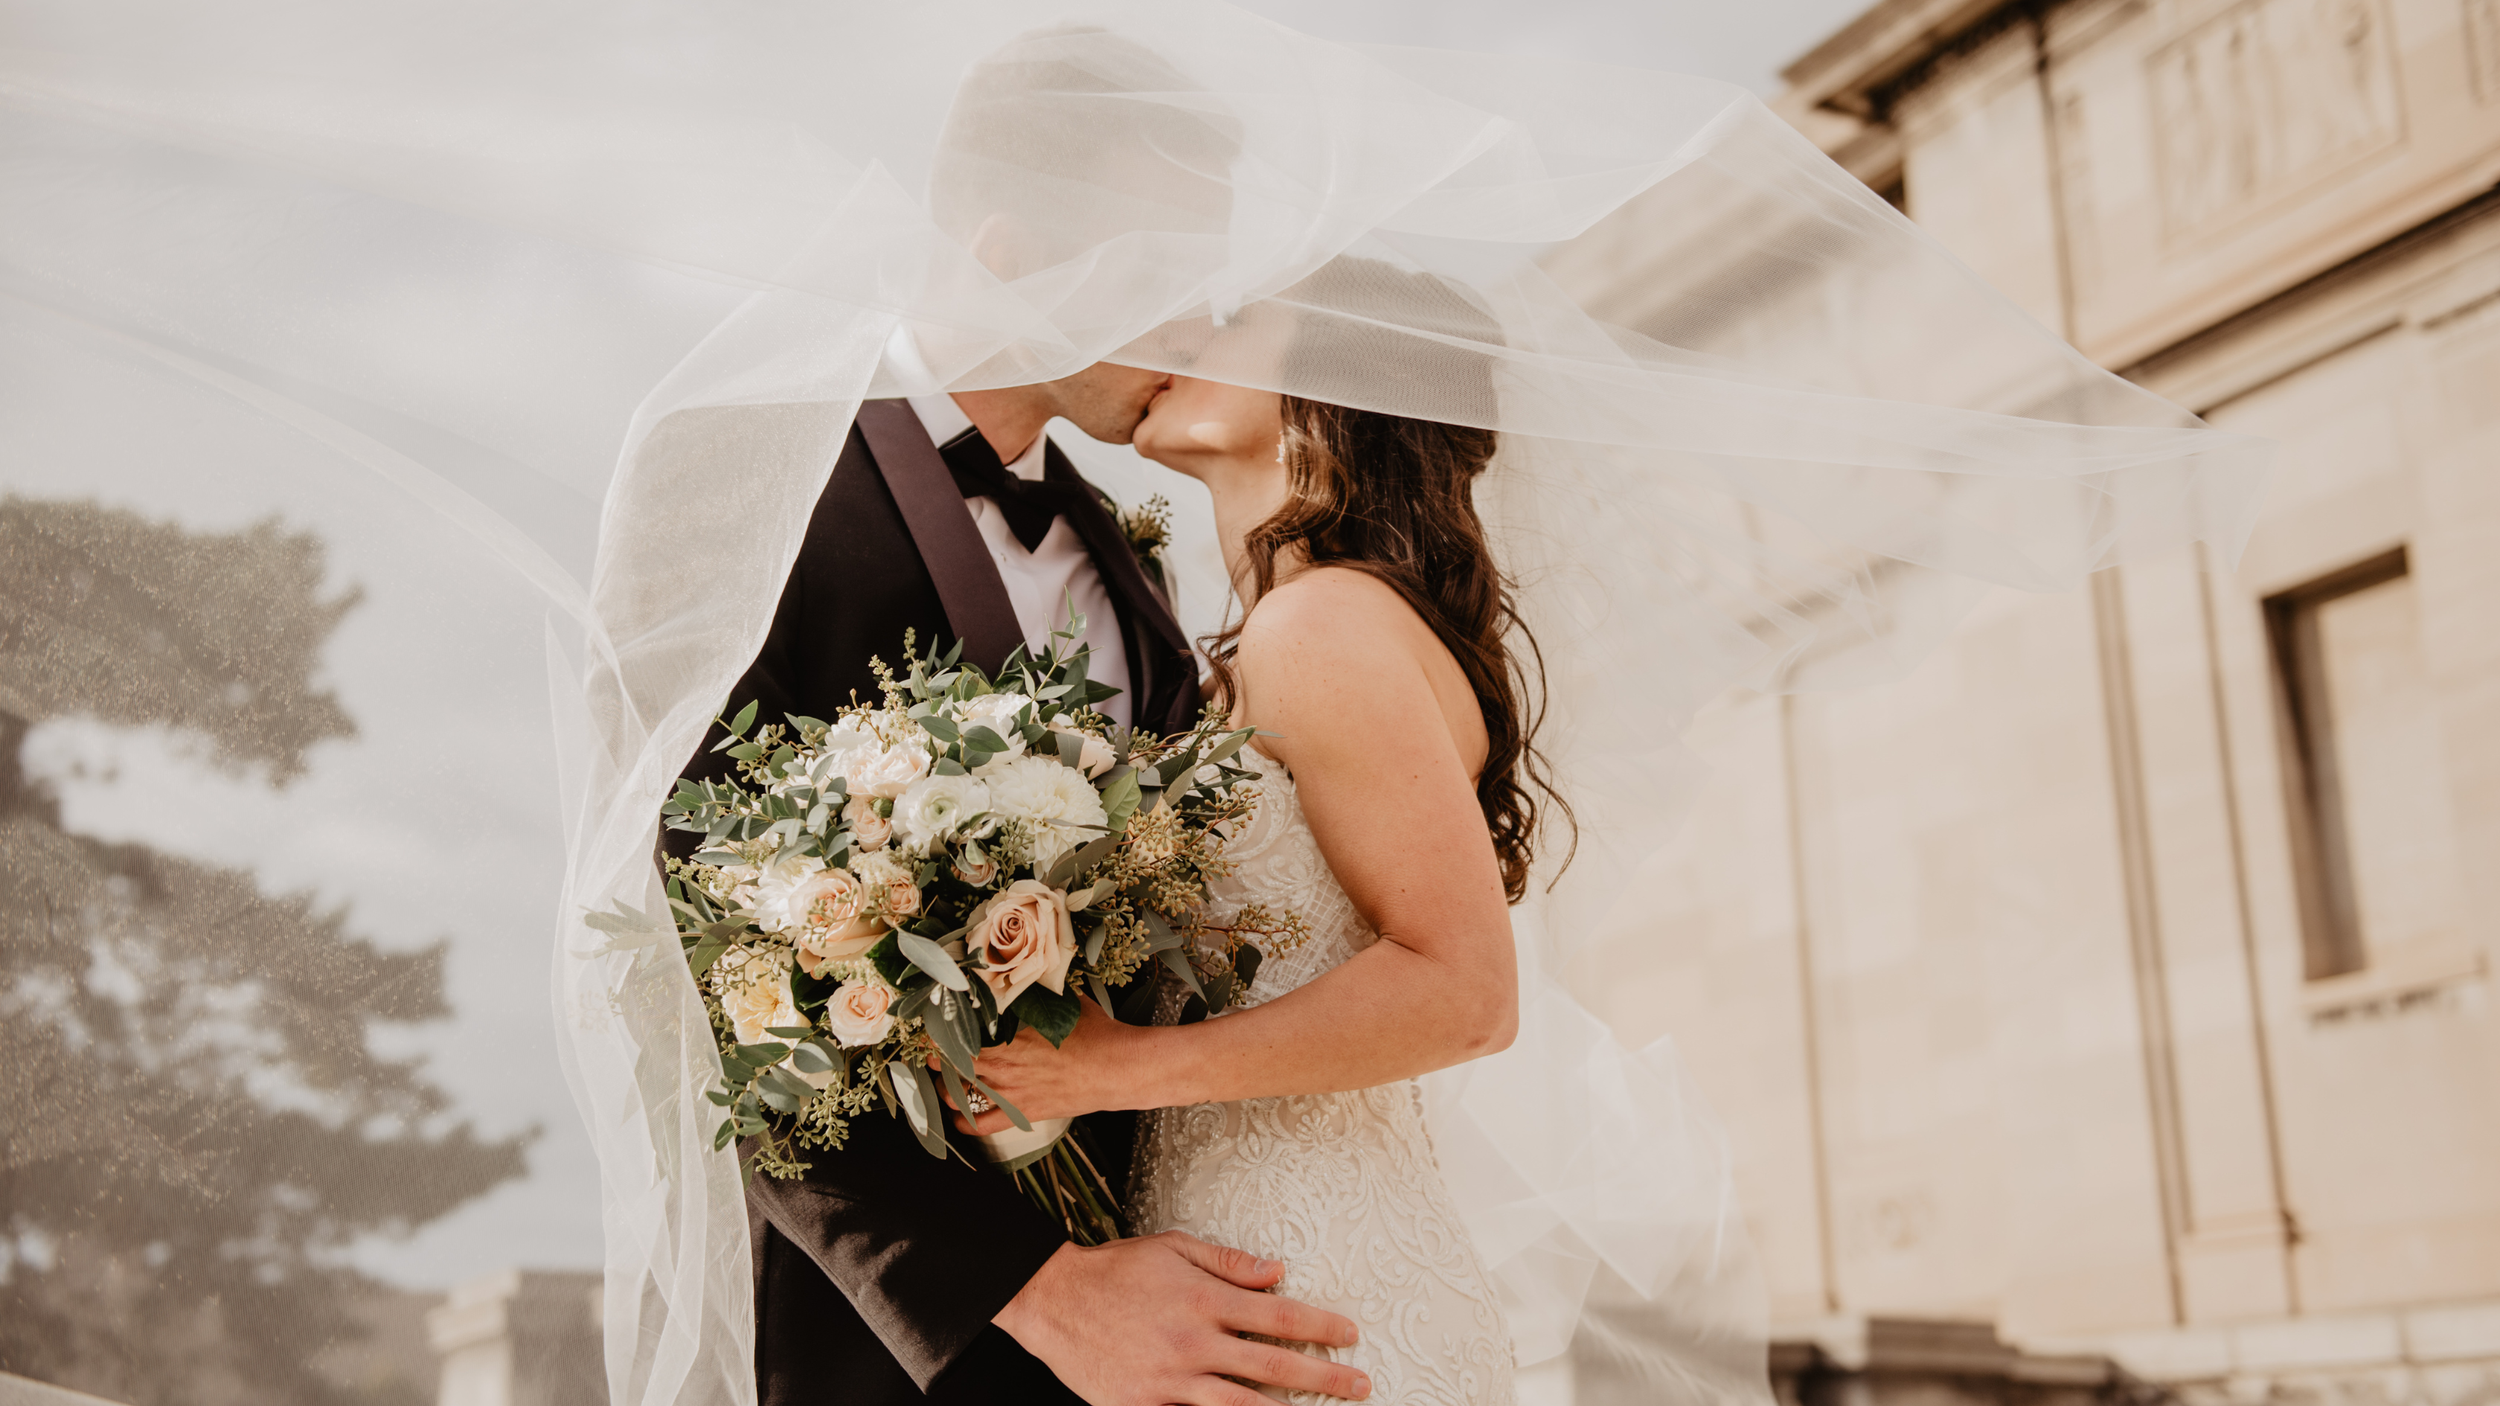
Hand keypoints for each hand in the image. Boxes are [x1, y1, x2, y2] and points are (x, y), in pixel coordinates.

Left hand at [945, 996, 1149, 1133]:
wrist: (1117, 1069)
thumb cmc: (1096, 1033)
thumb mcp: (1065, 1002)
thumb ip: (1040, 994)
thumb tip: (1028, 978)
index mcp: (1010, 1033)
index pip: (960, 1030)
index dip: (941, 1027)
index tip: (936, 1022)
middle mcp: (1003, 1064)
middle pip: (950, 1060)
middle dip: (935, 1054)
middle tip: (933, 1048)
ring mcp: (1010, 1091)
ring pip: (958, 1093)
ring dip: (943, 1085)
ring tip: (942, 1077)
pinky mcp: (1022, 1113)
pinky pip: (981, 1125)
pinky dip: (963, 1122)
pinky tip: (958, 1115)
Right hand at [993, 1231, 1370, 1404]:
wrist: (1053, 1301)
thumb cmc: (1115, 1270)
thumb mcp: (1173, 1249)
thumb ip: (1228, 1263)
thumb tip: (1277, 1272)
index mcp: (1204, 1300)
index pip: (1278, 1318)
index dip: (1320, 1327)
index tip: (1349, 1335)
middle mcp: (1193, 1343)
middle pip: (1273, 1367)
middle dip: (1323, 1378)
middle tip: (1359, 1385)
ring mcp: (1171, 1381)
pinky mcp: (1147, 1405)